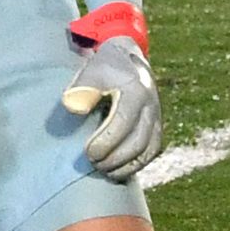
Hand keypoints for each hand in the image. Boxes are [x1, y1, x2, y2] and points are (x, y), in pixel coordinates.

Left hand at [61, 3, 159, 179]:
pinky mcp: (157, 128)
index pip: (123, 122)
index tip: (88, 152)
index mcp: (136, 90)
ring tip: (103, 170)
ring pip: (147, 151)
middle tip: (93, 164)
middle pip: (137, 142)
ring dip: (125, 166)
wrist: (129, 58)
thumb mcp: (91, 69)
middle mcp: (151, 105)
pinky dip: (135, 166)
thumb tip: (72, 107)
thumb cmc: (105, 66)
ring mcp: (157, 117)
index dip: (106, 141)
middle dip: (114, 158)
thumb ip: (81, 87)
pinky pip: (151, 153)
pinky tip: (116, 171)